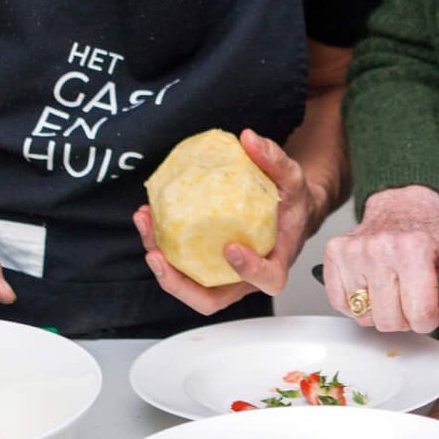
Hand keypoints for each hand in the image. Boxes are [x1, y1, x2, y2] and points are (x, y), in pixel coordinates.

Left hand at [134, 129, 310, 315]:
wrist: (286, 212)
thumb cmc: (292, 204)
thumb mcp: (293, 178)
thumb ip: (275, 159)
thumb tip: (249, 139)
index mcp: (276, 261)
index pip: (268, 279)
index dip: (250, 271)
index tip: (231, 248)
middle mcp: (245, 278)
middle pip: (212, 299)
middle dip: (179, 284)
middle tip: (157, 256)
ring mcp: (222, 275)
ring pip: (188, 285)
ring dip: (160, 263)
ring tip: (145, 224)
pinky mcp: (205, 264)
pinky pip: (181, 263)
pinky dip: (160, 243)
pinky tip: (149, 216)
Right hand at [321, 185, 438, 333]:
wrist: (400, 204)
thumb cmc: (428, 230)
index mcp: (414, 248)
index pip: (419, 315)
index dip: (428, 319)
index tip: (429, 307)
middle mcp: (380, 248)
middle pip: (390, 321)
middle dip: (405, 318)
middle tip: (410, 298)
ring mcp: (354, 252)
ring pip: (365, 316)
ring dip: (381, 311)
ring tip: (392, 289)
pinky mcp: (334, 254)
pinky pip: (342, 303)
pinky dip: (358, 303)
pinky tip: (373, 286)